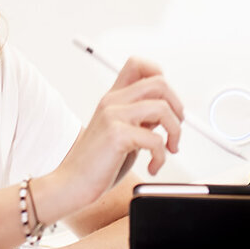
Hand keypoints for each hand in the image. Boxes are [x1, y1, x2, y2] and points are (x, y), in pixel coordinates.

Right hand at [46, 57, 183, 216]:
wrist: (72, 184)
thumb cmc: (98, 163)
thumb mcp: (122, 132)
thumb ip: (141, 119)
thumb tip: (170, 113)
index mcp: (114, 98)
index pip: (138, 65)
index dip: (160, 77)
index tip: (167, 104)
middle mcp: (112, 101)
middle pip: (159, 82)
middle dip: (177, 107)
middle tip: (174, 129)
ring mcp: (113, 116)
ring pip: (162, 109)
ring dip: (175, 132)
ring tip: (167, 149)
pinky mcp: (116, 135)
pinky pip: (155, 140)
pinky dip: (161, 157)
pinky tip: (152, 166)